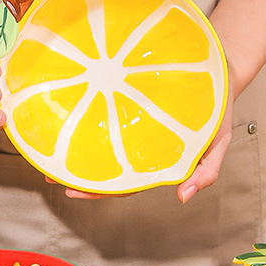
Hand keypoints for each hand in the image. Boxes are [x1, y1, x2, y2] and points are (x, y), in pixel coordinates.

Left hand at [58, 88, 234, 202]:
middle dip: (75, 172)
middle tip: (47, 172)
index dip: (97, 190)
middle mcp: (138, 145)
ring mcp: (132, 123)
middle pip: (102, 165)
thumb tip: (182, 197)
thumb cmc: (218, 109)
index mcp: (154, 162)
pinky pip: (103, 107)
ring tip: (45, 145)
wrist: (220, 67)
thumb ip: (206, 172)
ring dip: (72, 144)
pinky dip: (84, 112)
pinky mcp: (128, 97)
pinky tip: (65, 109)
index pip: (121, 183)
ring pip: (98, 139)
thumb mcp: (219, 142)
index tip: (71, 192)